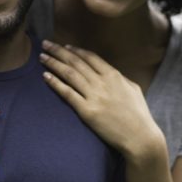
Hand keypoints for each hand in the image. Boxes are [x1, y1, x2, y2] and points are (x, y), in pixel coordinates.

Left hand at [40, 40, 164, 159]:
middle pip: (76, 62)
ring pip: (69, 74)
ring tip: (42, 57)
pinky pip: (67, 93)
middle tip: (46, 44)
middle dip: (59, 51)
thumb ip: (120, 78)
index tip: (65, 46)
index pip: (90, 57)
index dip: (75, 50)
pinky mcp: (87, 111)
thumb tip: (108, 72)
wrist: (140, 137)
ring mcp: (94, 96)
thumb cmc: (139, 115)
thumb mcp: (133, 89)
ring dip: (53, 63)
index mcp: (114, 75)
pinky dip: (55, 83)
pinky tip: (45, 76)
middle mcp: (102, 82)